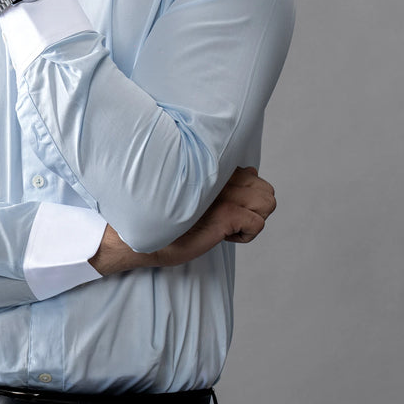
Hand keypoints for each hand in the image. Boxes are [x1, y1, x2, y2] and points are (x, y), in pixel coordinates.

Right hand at [89, 167, 276, 275]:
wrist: (136, 235)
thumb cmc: (161, 216)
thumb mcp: (194, 195)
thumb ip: (222, 181)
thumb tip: (251, 171)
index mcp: (212, 168)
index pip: (253, 177)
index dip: (244, 197)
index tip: (222, 210)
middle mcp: (221, 177)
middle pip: (266, 189)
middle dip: (253, 208)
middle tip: (229, 219)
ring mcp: (223, 195)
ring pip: (267, 202)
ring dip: (252, 219)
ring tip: (228, 226)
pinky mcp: (224, 213)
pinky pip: (257, 223)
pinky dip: (245, 234)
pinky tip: (224, 235)